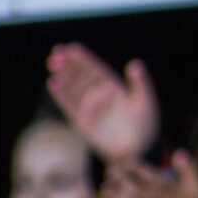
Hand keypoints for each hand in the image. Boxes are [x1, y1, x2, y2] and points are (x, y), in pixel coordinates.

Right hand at [46, 44, 160, 164]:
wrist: (135, 149)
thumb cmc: (145, 124)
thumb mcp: (144, 101)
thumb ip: (140, 82)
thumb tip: (134, 63)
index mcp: (115, 87)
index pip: (96, 69)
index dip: (84, 58)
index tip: (71, 48)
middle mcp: (100, 95)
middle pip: (81, 75)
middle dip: (69, 64)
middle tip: (56, 52)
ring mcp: (89, 107)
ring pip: (73, 87)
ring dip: (63, 75)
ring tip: (53, 63)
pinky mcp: (81, 120)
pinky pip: (69, 104)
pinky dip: (61, 94)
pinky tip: (53, 82)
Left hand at [102, 152, 197, 197]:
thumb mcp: (197, 185)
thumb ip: (187, 168)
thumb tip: (178, 152)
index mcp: (171, 192)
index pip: (151, 178)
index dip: (137, 169)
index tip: (127, 161)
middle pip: (136, 191)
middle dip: (121, 180)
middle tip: (110, 171)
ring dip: (115, 196)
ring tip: (105, 187)